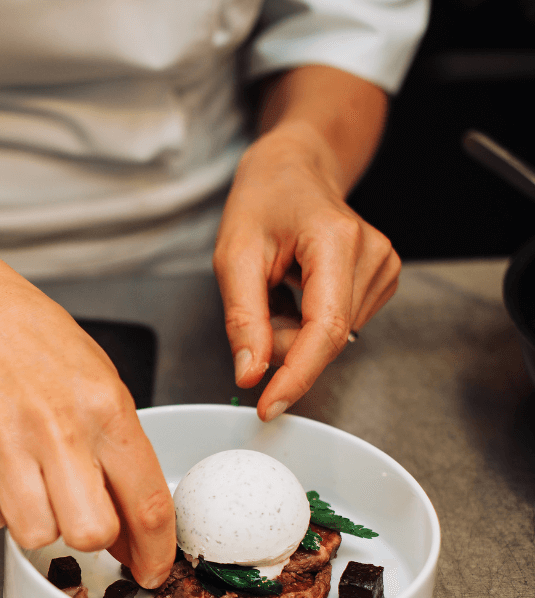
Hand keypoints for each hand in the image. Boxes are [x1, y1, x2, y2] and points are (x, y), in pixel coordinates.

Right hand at [0, 280, 175, 587]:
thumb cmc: (43, 349)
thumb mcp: (104, 388)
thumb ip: (122, 459)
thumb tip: (133, 535)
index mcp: (105, 408)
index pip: (146, 503)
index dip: (154, 552)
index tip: (151, 569)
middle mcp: (55, 425)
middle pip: (89, 532)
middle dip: (90, 536)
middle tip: (81, 512)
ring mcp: (1, 438)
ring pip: (33, 534)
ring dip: (39, 522)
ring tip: (35, 483)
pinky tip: (1, 470)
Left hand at [213, 121, 399, 419]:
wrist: (294, 169)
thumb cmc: (263, 201)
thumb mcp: (234, 256)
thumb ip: (242, 319)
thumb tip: (250, 374)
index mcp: (336, 241)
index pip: (325, 329)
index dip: (297, 375)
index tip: (269, 406)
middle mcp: (372, 254)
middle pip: (325, 338)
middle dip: (282, 342)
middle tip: (257, 302)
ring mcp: (384, 267)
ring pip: (331, 338)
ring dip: (294, 331)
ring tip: (278, 285)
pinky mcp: (383, 279)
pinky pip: (338, 326)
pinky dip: (308, 322)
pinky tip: (299, 288)